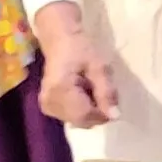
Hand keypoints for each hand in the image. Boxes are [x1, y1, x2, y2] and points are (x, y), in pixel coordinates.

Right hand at [29, 3, 118, 127]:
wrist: (59, 41)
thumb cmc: (81, 49)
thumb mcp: (100, 67)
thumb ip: (107, 92)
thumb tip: (115, 116)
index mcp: (60, 90)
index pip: (85, 116)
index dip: (103, 113)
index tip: (112, 100)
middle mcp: (49, 102)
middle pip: (81, 121)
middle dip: (97, 111)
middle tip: (102, 91)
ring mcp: (46, 106)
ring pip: (77, 120)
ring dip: (90, 110)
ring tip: (91, 89)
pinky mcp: (47, 107)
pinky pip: (71, 116)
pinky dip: (81, 109)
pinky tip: (83, 93)